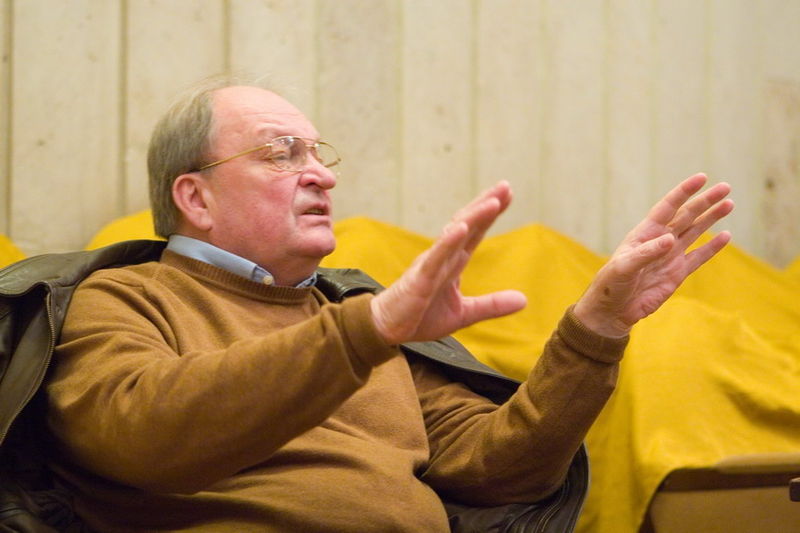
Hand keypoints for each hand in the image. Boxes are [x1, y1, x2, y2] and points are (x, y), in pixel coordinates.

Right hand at [370, 181, 526, 344]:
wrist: (388, 329)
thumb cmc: (420, 317)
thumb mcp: (464, 313)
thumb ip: (492, 305)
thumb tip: (524, 300)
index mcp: (453, 262)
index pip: (475, 232)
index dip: (490, 214)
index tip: (508, 193)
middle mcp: (443, 257)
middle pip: (466, 224)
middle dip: (485, 204)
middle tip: (505, 186)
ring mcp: (430, 264)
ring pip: (453, 235)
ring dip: (473, 217)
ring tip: (492, 202)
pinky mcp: (419, 278)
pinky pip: (435, 257)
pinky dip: (448, 242)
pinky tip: (460, 228)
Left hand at [573, 173, 733, 336]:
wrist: (613, 311)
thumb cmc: (611, 285)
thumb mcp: (623, 267)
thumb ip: (646, 253)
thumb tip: (670, 240)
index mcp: (644, 234)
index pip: (667, 207)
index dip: (684, 192)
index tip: (702, 178)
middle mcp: (659, 241)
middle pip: (686, 216)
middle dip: (705, 201)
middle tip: (725, 187)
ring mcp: (670, 257)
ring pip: (695, 232)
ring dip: (711, 218)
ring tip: (729, 204)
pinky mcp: (677, 274)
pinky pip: (698, 257)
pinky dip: (712, 247)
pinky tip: (726, 235)